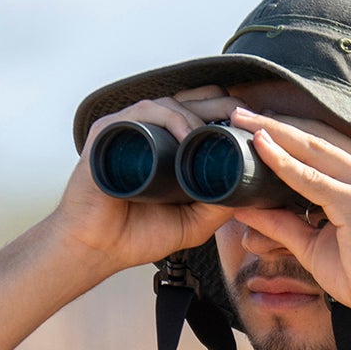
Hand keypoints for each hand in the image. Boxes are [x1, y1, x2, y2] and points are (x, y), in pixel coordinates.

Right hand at [53, 86, 240, 275]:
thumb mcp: (193, 224)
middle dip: (223, 106)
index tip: (252, 129)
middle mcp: (152, 134)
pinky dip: (170, 118)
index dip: (228, 116)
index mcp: (171, 149)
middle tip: (244, 120)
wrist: (98, 247)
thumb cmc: (137, 235)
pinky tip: (187, 135)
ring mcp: (132, 129)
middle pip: (193, 102)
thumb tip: (249, 189)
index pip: (204, 117)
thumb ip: (218, 207)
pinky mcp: (111, 130)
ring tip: (216, 136)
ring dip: (199, 115)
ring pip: (172, 103)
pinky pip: (145, 111)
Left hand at [223, 107, 350, 321]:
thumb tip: (245, 211)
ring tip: (240, 121)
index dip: (288, 130)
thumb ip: (283, 225)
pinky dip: (282, 162)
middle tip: (238, 113)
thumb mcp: (315, 246)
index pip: (324, 143)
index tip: (256, 123)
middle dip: (275, 122)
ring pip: (311, 147)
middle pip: (315, 136)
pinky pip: (311, 177)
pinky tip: (259, 147)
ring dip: (273, 132)